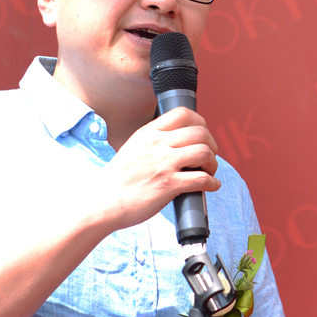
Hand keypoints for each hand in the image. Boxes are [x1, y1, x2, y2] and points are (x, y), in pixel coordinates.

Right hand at [95, 108, 219, 231]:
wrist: (104, 202)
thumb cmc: (117, 180)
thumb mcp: (132, 148)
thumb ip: (152, 141)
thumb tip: (174, 142)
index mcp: (149, 133)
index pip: (183, 114)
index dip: (200, 123)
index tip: (203, 136)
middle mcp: (157, 144)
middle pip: (200, 132)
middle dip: (211, 145)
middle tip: (209, 157)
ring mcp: (163, 164)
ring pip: (204, 152)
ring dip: (213, 164)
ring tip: (209, 172)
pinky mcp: (168, 185)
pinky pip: (202, 179)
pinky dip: (212, 183)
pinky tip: (211, 187)